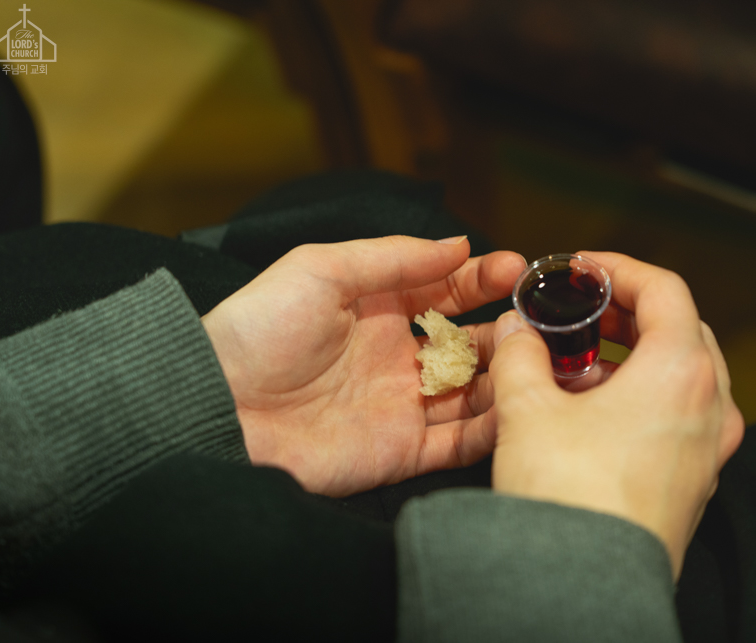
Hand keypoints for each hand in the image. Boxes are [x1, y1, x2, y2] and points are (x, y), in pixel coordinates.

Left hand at [201, 236, 526, 496]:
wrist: (217, 408)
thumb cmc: (258, 329)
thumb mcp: (321, 269)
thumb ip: (393, 257)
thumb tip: (460, 243)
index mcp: (378, 308)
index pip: (446, 289)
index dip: (483, 278)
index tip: (518, 269)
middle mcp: (397, 355)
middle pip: (470, 341)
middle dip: (507, 328)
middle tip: (536, 321)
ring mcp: (401, 404)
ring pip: (474, 391)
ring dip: (507, 376)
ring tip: (537, 360)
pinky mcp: (401, 451)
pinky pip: (459, 442)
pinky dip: (491, 428)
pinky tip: (519, 407)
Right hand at [487, 251, 743, 578]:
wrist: (587, 586)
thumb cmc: (569, 495)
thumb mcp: (527, 410)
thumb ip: (519, 355)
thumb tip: (515, 333)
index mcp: (682, 371)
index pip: (665, 289)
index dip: (618, 269)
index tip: (582, 268)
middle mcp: (711, 406)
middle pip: (681, 329)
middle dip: (628, 313)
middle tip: (581, 311)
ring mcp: (710, 448)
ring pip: (683, 375)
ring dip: (635, 357)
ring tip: (579, 364)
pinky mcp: (696, 482)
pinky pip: (680, 417)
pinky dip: (644, 397)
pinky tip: (595, 412)